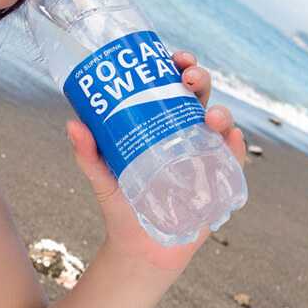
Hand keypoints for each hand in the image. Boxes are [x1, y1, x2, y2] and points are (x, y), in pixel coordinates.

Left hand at [64, 47, 247, 273]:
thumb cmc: (122, 207)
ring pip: (220, 124)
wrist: (140, 250)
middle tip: (189, 77)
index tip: (173, 57)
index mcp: (160, 124)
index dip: (177, 67)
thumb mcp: (101, 178)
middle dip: (200, 80)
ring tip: (210, 116)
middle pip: (199, 97)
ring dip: (221, 111)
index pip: (172, 86)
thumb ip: (88, 154)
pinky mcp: (218, 182)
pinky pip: (233, 159)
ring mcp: (205, 156)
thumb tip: (72, 124)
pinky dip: (235, 146)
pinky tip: (230, 138)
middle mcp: (186, 134)